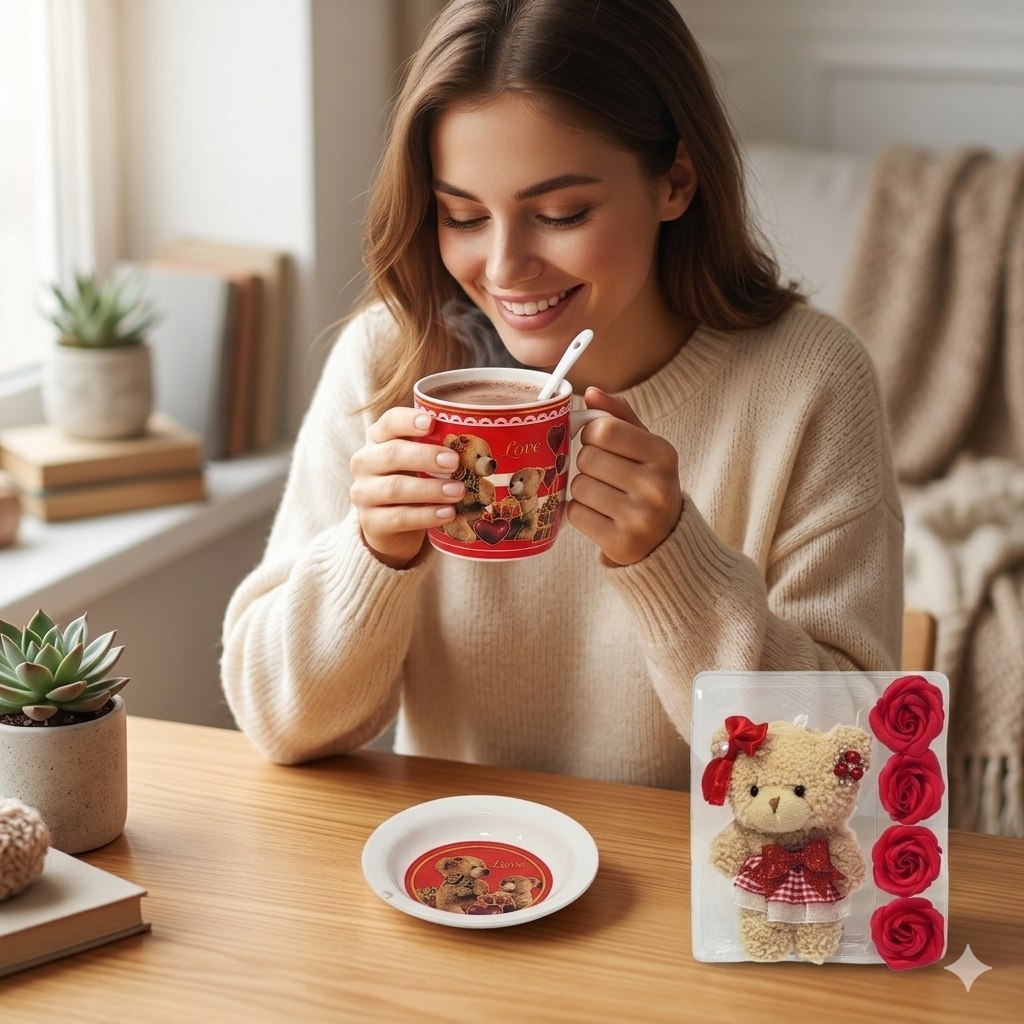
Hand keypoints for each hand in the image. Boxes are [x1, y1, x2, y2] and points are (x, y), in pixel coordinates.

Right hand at [349, 408, 464, 567]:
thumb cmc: (412, 483)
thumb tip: (477, 442)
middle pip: (392, 454)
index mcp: (377, 439)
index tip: (431, 422)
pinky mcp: (370, 522)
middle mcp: (364, 462)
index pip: (388, 422)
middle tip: (455, 462)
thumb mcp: (419, 463)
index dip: (408, 420)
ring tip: (458, 491)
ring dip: (431, 489)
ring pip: (395, 488)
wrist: (390, 527)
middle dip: (426, 457)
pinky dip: (427, 515)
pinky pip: (400, 517)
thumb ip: (436, 449)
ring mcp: (363, 493)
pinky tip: (448, 513)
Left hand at [566, 387, 682, 565]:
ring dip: (582, 490)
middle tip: (603, 474)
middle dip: (586, 464)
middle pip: (587, 458)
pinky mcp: (621, 544)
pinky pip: (576, 514)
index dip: (591, 434)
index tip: (599, 444)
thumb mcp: (645, 447)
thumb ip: (619, 417)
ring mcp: (641, 518)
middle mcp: (657, 487)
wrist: (666, 540)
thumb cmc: (648, 483)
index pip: (605, 429)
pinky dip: (580, 513)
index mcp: (664, 454)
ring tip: (603, 496)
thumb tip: (590, 392)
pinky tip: (599, 515)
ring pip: (579, 487)